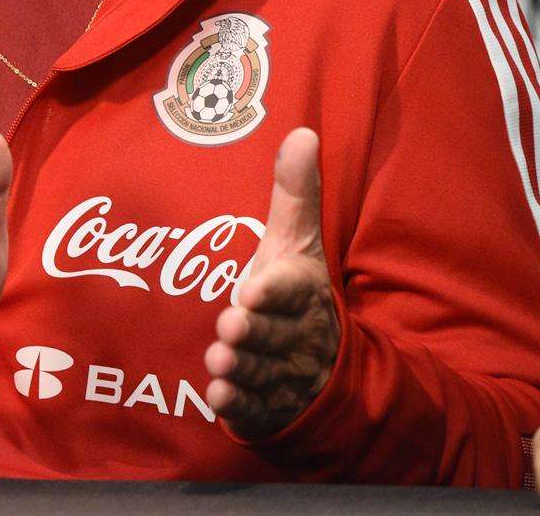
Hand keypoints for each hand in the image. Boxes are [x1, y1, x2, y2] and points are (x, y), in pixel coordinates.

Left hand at [204, 126, 340, 437]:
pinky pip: (253, 407)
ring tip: (220, 359)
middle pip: (275, 333)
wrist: (319, 367)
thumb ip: (295, 194)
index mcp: (302, 293)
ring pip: (263, 372)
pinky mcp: (267, 405)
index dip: (275, 292)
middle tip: (230, 325)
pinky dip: (238, 404)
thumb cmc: (293, 294)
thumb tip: (302, 132)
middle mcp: (296, 335)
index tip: (252, 290)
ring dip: (242, 366)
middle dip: (254, 331)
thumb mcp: (296, 242)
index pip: (294, 290)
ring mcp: (282, 373)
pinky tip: (219, 397)